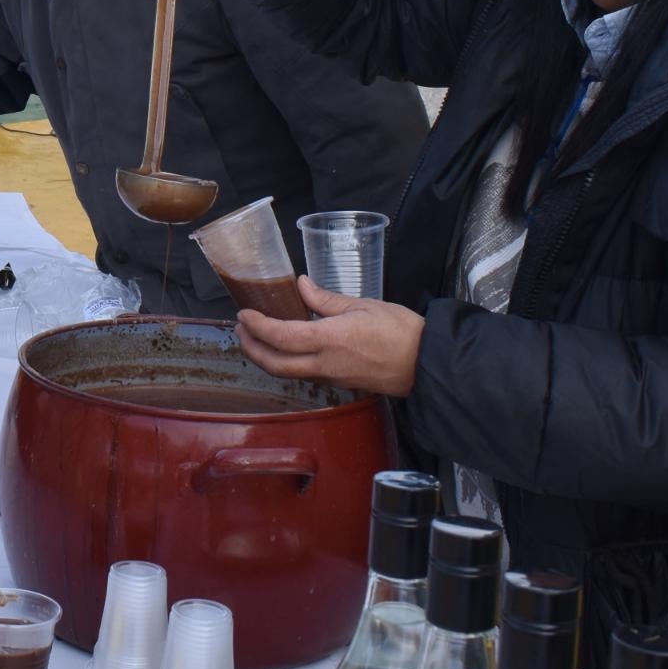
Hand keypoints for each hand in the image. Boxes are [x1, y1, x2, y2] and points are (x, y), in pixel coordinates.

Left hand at [235, 277, 422, 397]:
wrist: (426, 363)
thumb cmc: (399, 330)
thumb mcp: (362, 305)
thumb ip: (326, 298)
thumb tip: (301, 285)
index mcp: (329, 340)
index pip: (281, 337)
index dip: (258, 327)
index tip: (243, 314)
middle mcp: (325, 363)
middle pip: (276, 364)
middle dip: (252, 349)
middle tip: (240, 330)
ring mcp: (332, 377)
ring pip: (288, 373)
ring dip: (266, 358)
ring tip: (256, 339)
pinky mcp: (340, 382)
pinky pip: (305, 375)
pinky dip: (286, 362)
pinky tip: (287, 348)